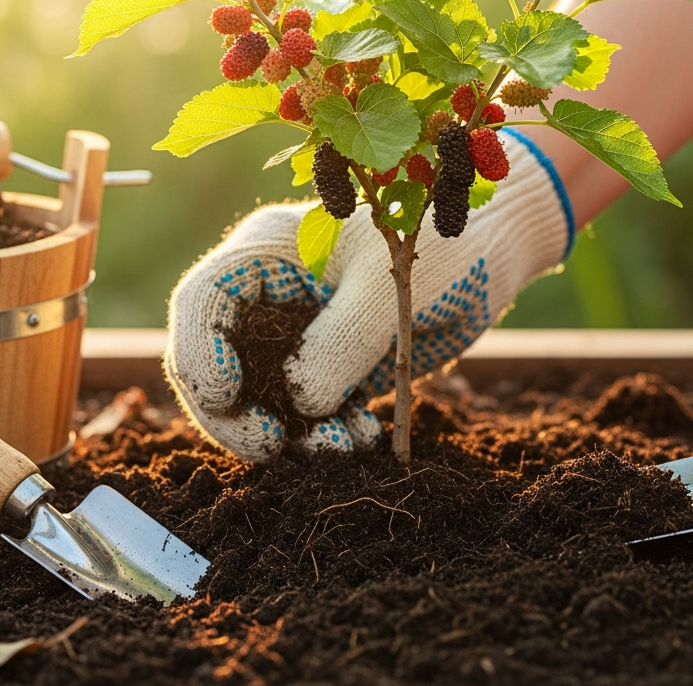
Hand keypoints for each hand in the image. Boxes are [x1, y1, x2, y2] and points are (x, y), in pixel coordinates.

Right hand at [164, 130, 572, 461]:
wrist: (493, 252)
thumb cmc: (443, 247)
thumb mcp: (389, 293)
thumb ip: (340, 343)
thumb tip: (299, 400)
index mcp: (267, 253)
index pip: (202, 302)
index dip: (198, 352)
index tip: (226, 396)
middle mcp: (269, 295)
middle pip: (215, 361)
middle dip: (235, 413)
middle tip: (272, 446)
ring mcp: (296, 334)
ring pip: (258, 399)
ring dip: (290, 434)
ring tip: (345, 444)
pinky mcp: (329, 367)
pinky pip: (305, 414)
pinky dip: (324, 434)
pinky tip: (364, 437)